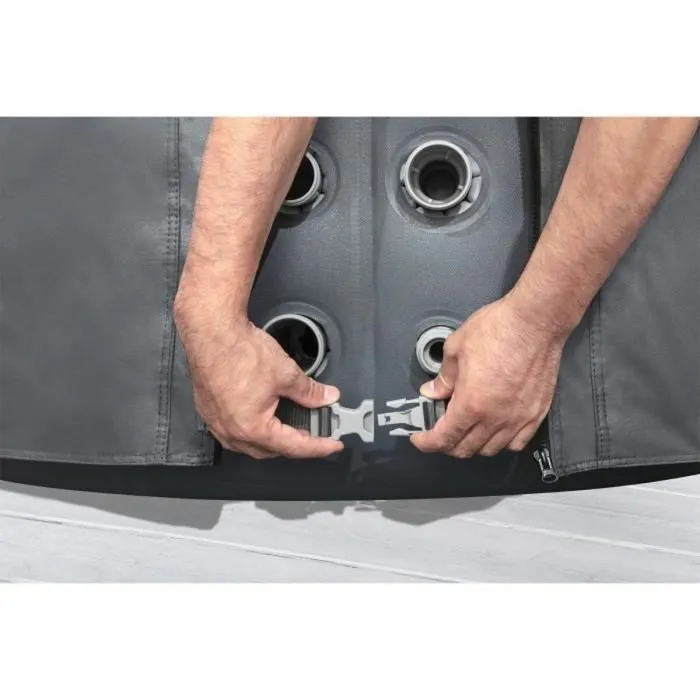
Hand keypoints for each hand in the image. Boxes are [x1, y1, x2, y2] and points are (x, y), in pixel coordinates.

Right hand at [174, 296, 343, 459]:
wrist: (210, 332)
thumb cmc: (239, 351)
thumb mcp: (286, 373)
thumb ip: (310, 391)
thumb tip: (325, 397)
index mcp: (252, 427)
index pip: (293, 447)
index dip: (318, 447)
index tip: (332, 446)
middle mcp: (232, 431)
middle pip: (271, 450)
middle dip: (294, 445)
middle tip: (314, 434)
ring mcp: (217, 423)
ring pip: (250, 444)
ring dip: (272, 441)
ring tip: (290, 428)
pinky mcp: (209, 411)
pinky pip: (233, 432)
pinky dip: (252, 430)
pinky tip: (261, 419)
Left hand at [410, 294, 567, 457]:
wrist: (536, 321)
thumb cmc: (499, 329)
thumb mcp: (456, 348)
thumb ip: (443, 377)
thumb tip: (433, 391)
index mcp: (470, 404)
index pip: (443, 438)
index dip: (427, 442)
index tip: (420, 439)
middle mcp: (494, 417)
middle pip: (465, 449)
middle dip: (447, 444)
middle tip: (440, 431)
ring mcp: (517, 418)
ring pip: (490, 449)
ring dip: (473, 444)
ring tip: (466, 429)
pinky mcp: (536, 413)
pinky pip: (517, 442)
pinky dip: (502, 442)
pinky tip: (495, 430)